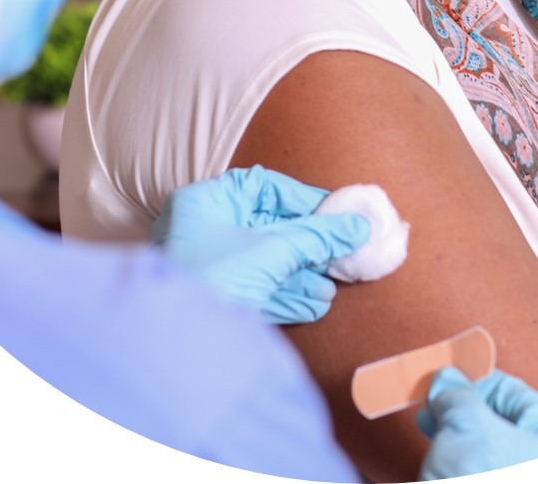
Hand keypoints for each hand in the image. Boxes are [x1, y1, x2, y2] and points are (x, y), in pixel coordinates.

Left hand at [151, 165, 369, 323]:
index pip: (262, 187)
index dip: (302, 199)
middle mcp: (203, 230)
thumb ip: (317, 237)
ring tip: (332, 286)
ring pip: (265, 262)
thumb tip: (358, 226)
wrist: (180, 349)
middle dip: (308, 244)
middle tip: (341, 250)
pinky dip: (287, 295)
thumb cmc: (214, 279)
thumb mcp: (272, 251)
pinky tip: (315, 305)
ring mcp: (208, 266)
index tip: (336, 211)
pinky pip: (257, 289)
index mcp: (206, 202)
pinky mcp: (216, 300)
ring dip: (301, 274)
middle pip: (268, 227)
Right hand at [417, 367, 537, 479]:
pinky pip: (478, 472)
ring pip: (484, 452)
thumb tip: (445, 380)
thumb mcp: (466, 428)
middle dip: (457, 413)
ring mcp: (522, 479)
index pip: (509, 390)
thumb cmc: (489, 482)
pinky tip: (437, 469)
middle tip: (427, 410)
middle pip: (496, 422)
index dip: (469, 381)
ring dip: (453, 442)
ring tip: (430, 444)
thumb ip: (456, 395)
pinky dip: (456, 468)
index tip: (438, 380)